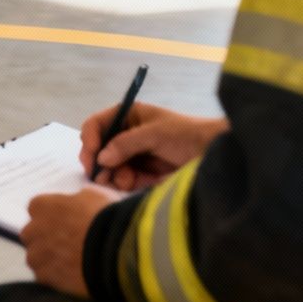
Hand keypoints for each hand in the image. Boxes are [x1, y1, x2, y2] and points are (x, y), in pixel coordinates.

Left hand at [23, 188, 111, 297]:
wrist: (114, 250)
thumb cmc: (104, 218)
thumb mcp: (94, 195)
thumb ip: (78, 199)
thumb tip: (79, 202)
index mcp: (41, 206)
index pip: (37, 208)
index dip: (53, 216)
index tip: (65, 221)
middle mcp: (33, 229)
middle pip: (32, 233)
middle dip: (45, 237)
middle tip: (68, 243)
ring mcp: (37, 255)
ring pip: (36, 257)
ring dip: (49, 258)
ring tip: (72, 261)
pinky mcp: (44, 276)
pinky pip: (45, 276)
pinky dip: (56, 276)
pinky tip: (73, 274)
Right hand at [79, 101, 227, 191]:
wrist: (213, 155)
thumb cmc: (185, 136)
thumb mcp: (155, 134)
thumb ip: (126, 143)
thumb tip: (102, 157)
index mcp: (128, 116)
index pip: (97, 125)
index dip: (89, 139)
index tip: (91, 158)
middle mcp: (126, 135)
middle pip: (99, 148)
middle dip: (98, 162)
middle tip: (100, 176)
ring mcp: (133, 155)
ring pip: (109, 167)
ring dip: (111, 175)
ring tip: (122, 181)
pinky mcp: (141, 174)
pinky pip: (122, 179)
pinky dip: (122, 183)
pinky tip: (130, 185)